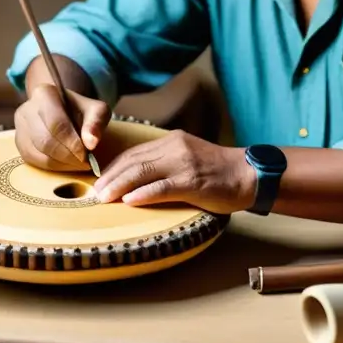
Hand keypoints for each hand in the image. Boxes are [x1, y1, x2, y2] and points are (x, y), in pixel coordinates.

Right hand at [14, 83, 109, 170]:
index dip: (71, 143)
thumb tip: (91, 144)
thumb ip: (96, 123)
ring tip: (78, 164)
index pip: (56, 123)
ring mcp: (19, 127)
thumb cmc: (80, 109)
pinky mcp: (19, 143)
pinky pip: (33, 160)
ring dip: (60, 164)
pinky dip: (52, 167)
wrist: (62, 109)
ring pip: (37, 154)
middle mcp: (26, 109)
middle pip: (44, 140)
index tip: (86, 155)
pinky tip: (66, 165)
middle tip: (85, 163)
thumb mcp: (96, 109)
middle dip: (67, 156)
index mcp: (44, 94)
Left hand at [93, 130, 255, 213]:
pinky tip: (129, 202)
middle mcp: (175, 148)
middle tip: (95, 193)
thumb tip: (135, 178)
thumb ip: (165, 162)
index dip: (113, 168)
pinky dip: (143, 195)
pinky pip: (162, 188)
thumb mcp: (188, 157)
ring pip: (142, 173)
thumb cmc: (217, 171)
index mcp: (172, 140)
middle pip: (133, 161)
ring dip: (119, 186)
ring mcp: (184, 164)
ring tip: (104, 198)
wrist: (248, 174)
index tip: (99, 182)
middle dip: (110, 178)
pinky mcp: (193, 182)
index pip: (134, 153)